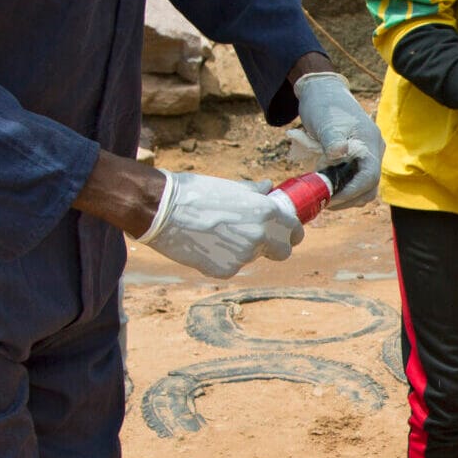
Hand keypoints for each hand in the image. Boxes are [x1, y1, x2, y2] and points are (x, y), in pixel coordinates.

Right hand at [138, 169, 302, 278]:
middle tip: (258, 237)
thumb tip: (268, 187)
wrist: (162, 210)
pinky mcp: (225, 271)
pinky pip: (232, 267)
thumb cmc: (196, 193)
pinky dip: (223, 259)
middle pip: (283, 252)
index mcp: (266, 212)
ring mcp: (243, 256)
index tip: (284, 231)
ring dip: (243, 249)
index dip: (290, 232)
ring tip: (218, 233)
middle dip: (274, 246)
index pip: (295, 231)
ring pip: (253, 258)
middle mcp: (260, 236)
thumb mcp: (231, 186)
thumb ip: (254, 192)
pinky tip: (206, 244)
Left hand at [292, 71, 382, 207]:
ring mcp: (368, 154)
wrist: (323, 92)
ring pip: (365, 186)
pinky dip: (344, 187)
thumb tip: (338, 154)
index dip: (352, 192)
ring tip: (325, 196)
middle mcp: (374, 150)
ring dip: (347, 195)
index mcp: (371, 142)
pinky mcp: (359, 158)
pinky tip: (328, 187)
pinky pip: (356, 179)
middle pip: (370, 186)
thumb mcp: (326, 122)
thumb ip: (333, 140)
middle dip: (349, 198)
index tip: (331, 198)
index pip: (370, 176)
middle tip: (326, 202)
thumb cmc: (324, 106)